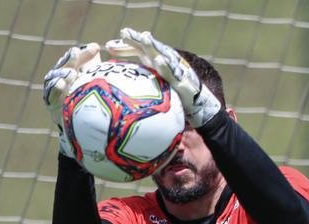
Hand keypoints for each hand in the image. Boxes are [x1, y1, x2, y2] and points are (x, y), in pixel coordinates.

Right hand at [42, 43, 101, 158]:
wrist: (92, 135)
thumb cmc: (102, 110)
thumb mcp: (106, 90)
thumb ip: (109, 74)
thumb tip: (121, 58)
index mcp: (78, 73)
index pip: (80, 59)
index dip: (86, 53)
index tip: (96, 47)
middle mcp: (65, 80)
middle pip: (66, 65)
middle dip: (71, 58)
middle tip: (77, 52)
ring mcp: (56, 91)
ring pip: (55, 77)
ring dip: (62, 72)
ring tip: (71, 72)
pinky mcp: (52, 104)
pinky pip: (51, 94)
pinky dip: (55, 88)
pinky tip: (62, 84)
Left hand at [105, 28, 221, 127]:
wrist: (199, 106)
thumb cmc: (175, 93)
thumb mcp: (156, 82)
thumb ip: (141, 74)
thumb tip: (121, 72)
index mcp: (158, 60)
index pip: (140, 50)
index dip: (126, 46)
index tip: (109, 46)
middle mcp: (167, 61)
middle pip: (150, 47)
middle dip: (138, 39)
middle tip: (124, 33)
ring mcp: (177, 70)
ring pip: (163, 55)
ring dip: (153, 46)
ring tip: (144, 37)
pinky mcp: (184, 81)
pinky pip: (174, 73)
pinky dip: (166, 66)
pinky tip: (159, 61)